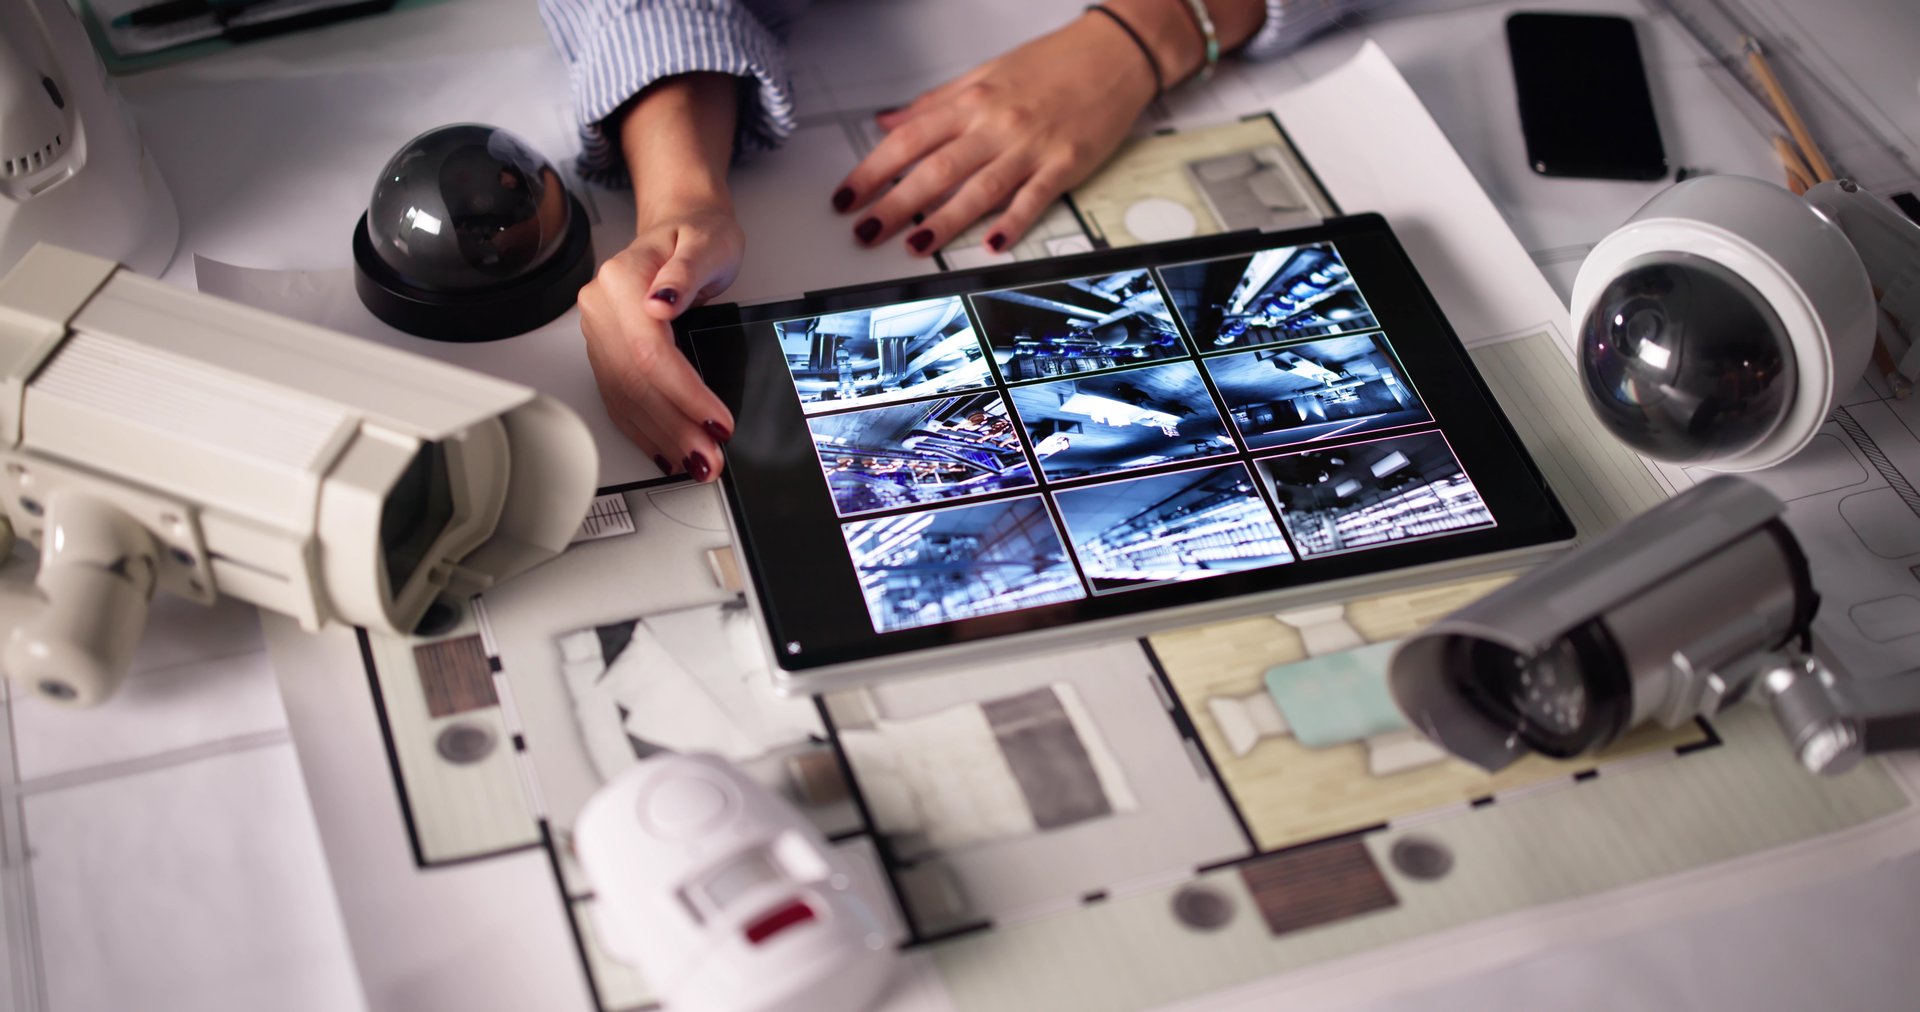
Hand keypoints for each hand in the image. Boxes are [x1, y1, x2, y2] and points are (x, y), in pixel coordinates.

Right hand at [581, 72, 741, 481]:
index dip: (684, 393)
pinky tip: (664, 449)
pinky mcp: (607, 349)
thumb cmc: (698, 234)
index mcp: (621, 282)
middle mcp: (602, 308)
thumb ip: (686, 272)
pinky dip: (644, 428)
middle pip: (635, 381)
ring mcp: (600, 331)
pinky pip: (619, 396)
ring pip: (625, 396)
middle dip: (675, 426)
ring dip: (661, 435)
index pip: (649, 352)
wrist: (682, 225)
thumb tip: (660, 302)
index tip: (715, 420)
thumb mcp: (708, 243)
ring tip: (695, 460)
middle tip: (708, 456)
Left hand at [831, 10, 1165, 256]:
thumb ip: (935, 103)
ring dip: (944, 221)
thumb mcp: (985, 74)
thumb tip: (889, 122)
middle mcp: (996, 123)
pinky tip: (993, 243)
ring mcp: (1031, 146)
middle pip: (935, 168)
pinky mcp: (1065, 164)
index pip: (909, 138)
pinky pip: (1034, 198)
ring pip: (979, 188)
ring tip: (913, 244)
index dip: (872, 170)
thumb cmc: (1052, 64)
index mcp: (972, 101)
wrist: (1114, 53)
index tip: (847, 196)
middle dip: (895, 204)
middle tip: (864, 231)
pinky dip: (1013, 222)